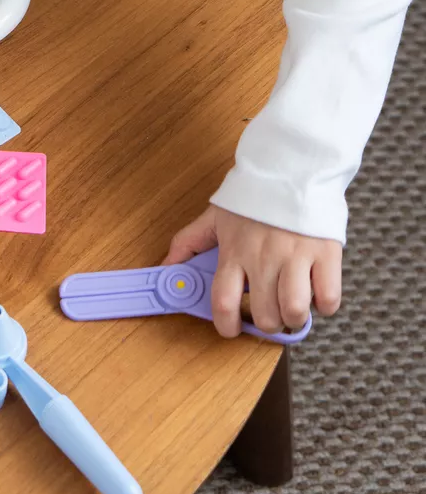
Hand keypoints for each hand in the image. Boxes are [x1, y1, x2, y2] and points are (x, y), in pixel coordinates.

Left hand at [164, 205, 342, 337]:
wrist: (292, 165)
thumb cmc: (254, 195)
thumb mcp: (216, 216)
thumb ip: (189, 242)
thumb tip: (166, 267)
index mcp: (235, 251)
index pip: (223, 302)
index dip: (227, 325)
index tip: (232, 328)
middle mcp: (263, 257)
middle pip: (265, 315)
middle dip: (268, 322)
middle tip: (270, 310)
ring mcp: (296, 256)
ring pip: (295, 311)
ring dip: (294, 317)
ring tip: (293, 305)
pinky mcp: (325, 252)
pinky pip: (328, 297)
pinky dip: (324, 305)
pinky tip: (316, 292)